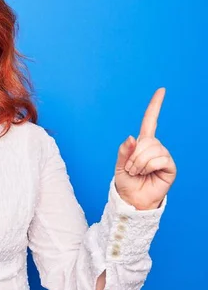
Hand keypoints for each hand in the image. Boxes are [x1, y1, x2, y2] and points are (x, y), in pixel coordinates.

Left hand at [114, 88, 176, 209]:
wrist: (132, 199)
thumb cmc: (126, 182)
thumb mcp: (119, 165)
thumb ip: (123, 150)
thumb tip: (132, 137)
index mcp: (141, 144)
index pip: (150, 121)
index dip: (155, 106)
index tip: (161, 90)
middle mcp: (155, 147)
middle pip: (145, 141)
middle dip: (133, 156)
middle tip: (131, 168)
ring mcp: (163, 156)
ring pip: (151, 150)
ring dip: (139, 163)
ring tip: (138, 172)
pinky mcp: (170, 166)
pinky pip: (159, 159)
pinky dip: (148, 166)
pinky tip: (147, 174)